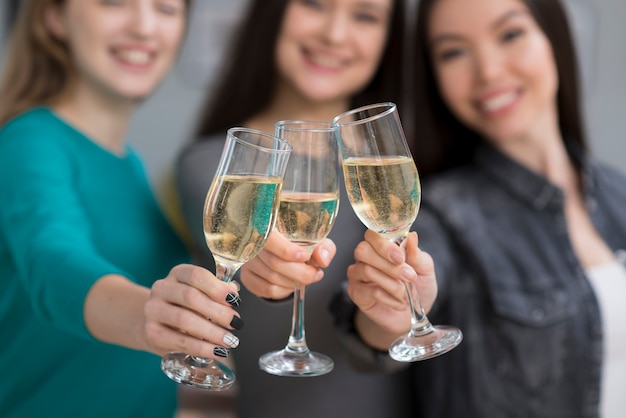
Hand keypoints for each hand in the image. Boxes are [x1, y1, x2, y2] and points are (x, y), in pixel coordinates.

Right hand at [143, 264, 242, 358]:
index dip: (217, 288)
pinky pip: (179, 341)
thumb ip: (219, 291)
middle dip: (218, 312)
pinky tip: (216, 352)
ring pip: (184, 320)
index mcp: (178, 274)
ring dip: (211, 332)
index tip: (235, 301)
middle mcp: (161, 288)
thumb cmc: (187, 306)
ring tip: (230, 341)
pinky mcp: (150, 333)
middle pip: (190, 297)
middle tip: (236, 324)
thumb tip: (233, 293)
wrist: (157, 322)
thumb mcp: (202, 293)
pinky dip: (201, 348)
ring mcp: (152, 310)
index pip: (196, 275)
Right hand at [240, 230, 335, 299]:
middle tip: (315, 274)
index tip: (305, 256)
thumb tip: (322, 259)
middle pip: (274, 262)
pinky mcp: (247, 277)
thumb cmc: (302, 244)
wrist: (290, 254)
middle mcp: (253, 242)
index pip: (270, 239)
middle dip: (300, 273)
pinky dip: (283, 290)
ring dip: (293, 282)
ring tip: (304, 278)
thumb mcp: (317, 242)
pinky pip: (266, 289)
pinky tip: (290, 283)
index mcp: (269, 226)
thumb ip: (324, 248)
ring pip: (271, 278)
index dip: (286, 250)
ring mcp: (248, 260)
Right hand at [347, 230, 436, 348]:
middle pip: (363, 250)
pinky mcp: (356, 293)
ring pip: (366, 270)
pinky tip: (400, 303)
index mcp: (381, 245)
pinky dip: (389, 298)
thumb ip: (417, 255)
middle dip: (387, 264)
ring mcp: (357, 274)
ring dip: (391, 283)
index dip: (383, 244)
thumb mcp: (425, 270)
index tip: (400, 257)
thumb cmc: (417, 287)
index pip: (372, 234)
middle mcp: (365, 257)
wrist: (412, 315)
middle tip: (409, 276)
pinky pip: (369, 291)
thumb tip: (412, 236)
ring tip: (406, 294)